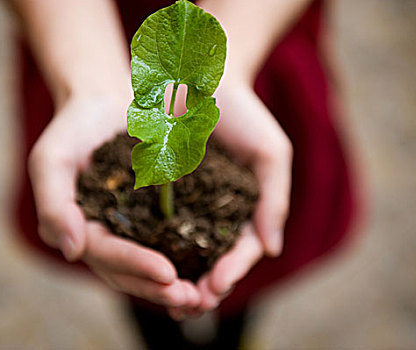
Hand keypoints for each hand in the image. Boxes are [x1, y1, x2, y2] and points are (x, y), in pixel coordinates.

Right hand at [28, 95, 199, 307]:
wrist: (106, 101)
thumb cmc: (75, 126)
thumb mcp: (53, 158)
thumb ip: (54, 204)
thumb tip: (72, 251)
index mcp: (82, 228)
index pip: (107, 255)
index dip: (135, 266)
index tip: (167, 274)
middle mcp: (108, 235)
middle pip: (131, 272)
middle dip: (160, 288)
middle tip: (192, 299)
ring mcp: (133, 227)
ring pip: (153, 265)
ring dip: (177, 285)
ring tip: (206, 296)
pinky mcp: (157, 214)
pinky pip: (173, 241)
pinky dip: (191, 258)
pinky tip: (215, 268)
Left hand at [167, 77, 292, 318]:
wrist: (201, 78)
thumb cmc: (244, 112)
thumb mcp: (270, 152)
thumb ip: (274, 199)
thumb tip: (272, 249)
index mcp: (247, 208)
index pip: (244, 249)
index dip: (233, 269)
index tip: (217, 285)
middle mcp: (218, 212)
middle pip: (213, 259)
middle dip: (203, 286)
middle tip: (191, 305)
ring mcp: (189, 205)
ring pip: (183, 252)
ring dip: (176, 279)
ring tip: (168, 298)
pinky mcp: (159, 194)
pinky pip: (154, 227)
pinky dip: (150, 250)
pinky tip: (141, 267)